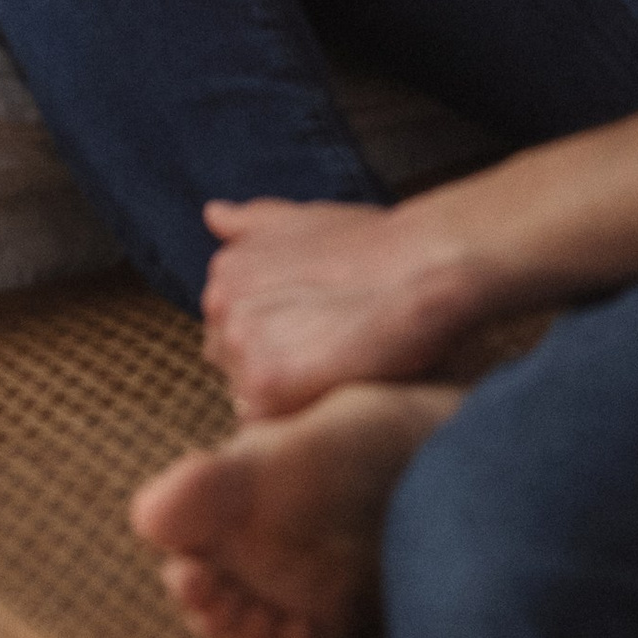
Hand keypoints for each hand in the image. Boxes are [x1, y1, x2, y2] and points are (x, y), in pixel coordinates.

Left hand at [198, 196, 479, 417]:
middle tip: (325, 353)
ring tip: (333, 370)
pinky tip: (332, 389)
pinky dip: (294, 414)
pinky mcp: (264, 386)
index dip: (273, 338)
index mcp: (225, 271)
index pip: (228, 328)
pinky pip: (264, 424)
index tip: (310, 335)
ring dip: (282, 393)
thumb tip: (214, 214)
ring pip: (245, 394)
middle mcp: (218, 304)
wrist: (423, 265)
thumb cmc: (376, 245)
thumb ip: (253, 222)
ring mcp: (238, 344)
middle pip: (231, 363)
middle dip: (269, 365)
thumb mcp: (304, 220)